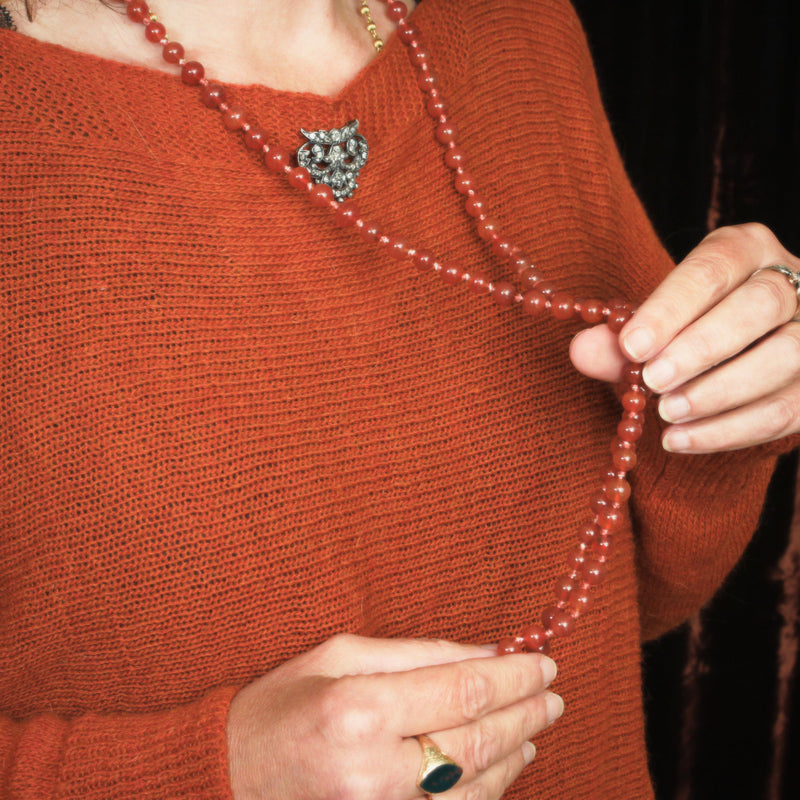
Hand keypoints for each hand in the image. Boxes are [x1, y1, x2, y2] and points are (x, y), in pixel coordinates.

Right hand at [227, 633, 562, 799]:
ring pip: (475, 787)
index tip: (542, 661)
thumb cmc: (280, 704)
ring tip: (538, 723)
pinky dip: (489, 789)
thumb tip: (487, 652)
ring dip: (516, 752)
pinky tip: (506, 764)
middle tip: (554, 691)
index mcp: (359, 709)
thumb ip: (417, 654)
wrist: (228, 776)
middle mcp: (374, 770)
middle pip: (478, 741)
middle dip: (525, 713)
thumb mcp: (339, 654)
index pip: (462, 690)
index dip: (513, 676)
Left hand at [570, 223, 799, 452]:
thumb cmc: (681, 335)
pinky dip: (729, 430)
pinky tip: (680, 440)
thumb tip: (582, 350)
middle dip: (703, 346)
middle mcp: (790, 282)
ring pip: (786, 357)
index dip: (672, 307)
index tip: (632, 345)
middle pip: (761, 305)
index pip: (713, 268)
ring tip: (667, 414)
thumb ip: (616, 342)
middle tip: (654, 382)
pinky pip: (785, 410)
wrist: (728, 362)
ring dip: (720, 392)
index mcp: (745, 251)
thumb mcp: (648, 332)